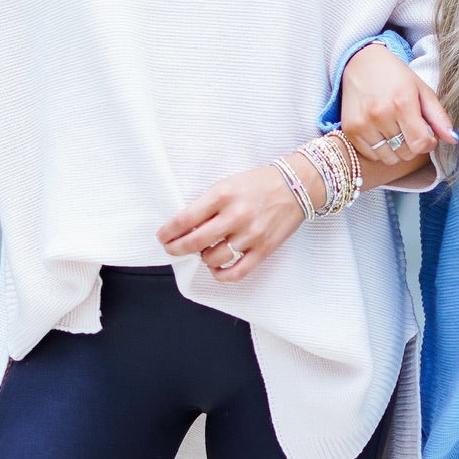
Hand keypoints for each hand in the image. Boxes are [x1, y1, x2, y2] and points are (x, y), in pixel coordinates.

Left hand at [157, 164, 306, 280]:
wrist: (296, 185)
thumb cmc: (258, 183)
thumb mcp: (227, 184)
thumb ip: (207, 204)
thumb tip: (185, 228)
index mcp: (222, 195)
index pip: (185, 219)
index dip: (168, 232)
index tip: (163, 236)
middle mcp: (236, 215)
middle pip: (195, 242)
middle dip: (177, 249)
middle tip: (172, 249)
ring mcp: (251, 234)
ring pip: (213, 258)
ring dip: (202, 258)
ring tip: (203, 252)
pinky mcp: (264, 249)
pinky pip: (237, 272)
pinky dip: (221, 275)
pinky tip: (215, 269)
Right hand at [340, 41, 456, 171]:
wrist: (361, 62)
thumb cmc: (396, 76)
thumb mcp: (422, 90)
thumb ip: (439, 117)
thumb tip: (455, 140)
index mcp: (402, 103)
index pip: (420, 144)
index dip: (428, 144)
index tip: (428, 137)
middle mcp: (380, 114)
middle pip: (405, 153)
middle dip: (413, 146)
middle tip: (410, 130)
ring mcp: (363, 123)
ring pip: (389, 158)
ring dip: (396, 150)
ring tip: (395, 131)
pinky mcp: (350, 129)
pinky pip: (371, 156)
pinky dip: (379, 150)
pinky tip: (380, 132)